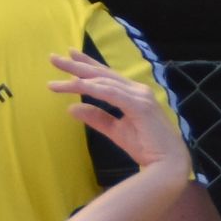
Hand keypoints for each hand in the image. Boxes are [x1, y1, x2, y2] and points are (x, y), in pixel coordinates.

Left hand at [46, 53, 193, 182]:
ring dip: (78, 78)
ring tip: (56, 80)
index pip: (107, 76)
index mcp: (133, 94)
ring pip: (103, 82)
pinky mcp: (139, 106)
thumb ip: (96, 118)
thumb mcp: (115, 131)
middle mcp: (137, 90)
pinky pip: (111, 93)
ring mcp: (140, 96)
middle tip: (54, 58)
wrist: (166, 165)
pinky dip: (93, 89)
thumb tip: (71, 108)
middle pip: (102, 73)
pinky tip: (76, 87)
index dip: (87, 65)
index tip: (69, 56)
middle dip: (77, 65)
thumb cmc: (146, 148)